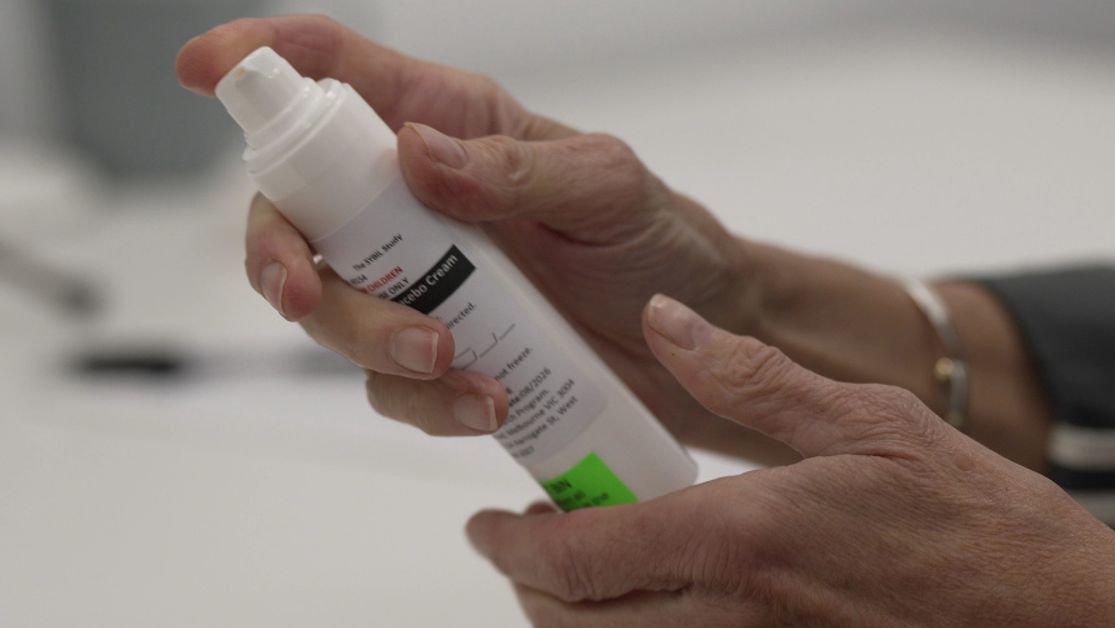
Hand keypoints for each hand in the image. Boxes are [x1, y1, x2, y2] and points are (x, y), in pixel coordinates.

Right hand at [176, 15, 791, 462]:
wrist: (696, 342)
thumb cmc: (656, 241)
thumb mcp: (606, 186)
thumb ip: (518, 167)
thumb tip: (417, 152)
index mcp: (448, 124)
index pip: (337, 74)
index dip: (259, 60)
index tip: (200, 68)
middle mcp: (413, 200)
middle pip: (292, 216)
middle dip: (283, 261)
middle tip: (311, 298)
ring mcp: (420, 282)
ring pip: (330, 313)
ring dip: (372, 344)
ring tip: (461, 366)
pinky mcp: (440, 351)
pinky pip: (391, 384)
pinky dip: (426, 400)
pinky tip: (489, 402)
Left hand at [467, 295, 1114, 626]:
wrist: (1056, 620)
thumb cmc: (975, 524)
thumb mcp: (867, 421)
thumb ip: (748, 377)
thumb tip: (665, 322)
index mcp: (738, 542)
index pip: (578, 558)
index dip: (511, 546)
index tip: (488, 525)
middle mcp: (730, 619)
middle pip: (577, 624)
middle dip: (530, 587)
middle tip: (527, 541)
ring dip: (578, 617)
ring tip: (581, 566)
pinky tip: (661, 594)